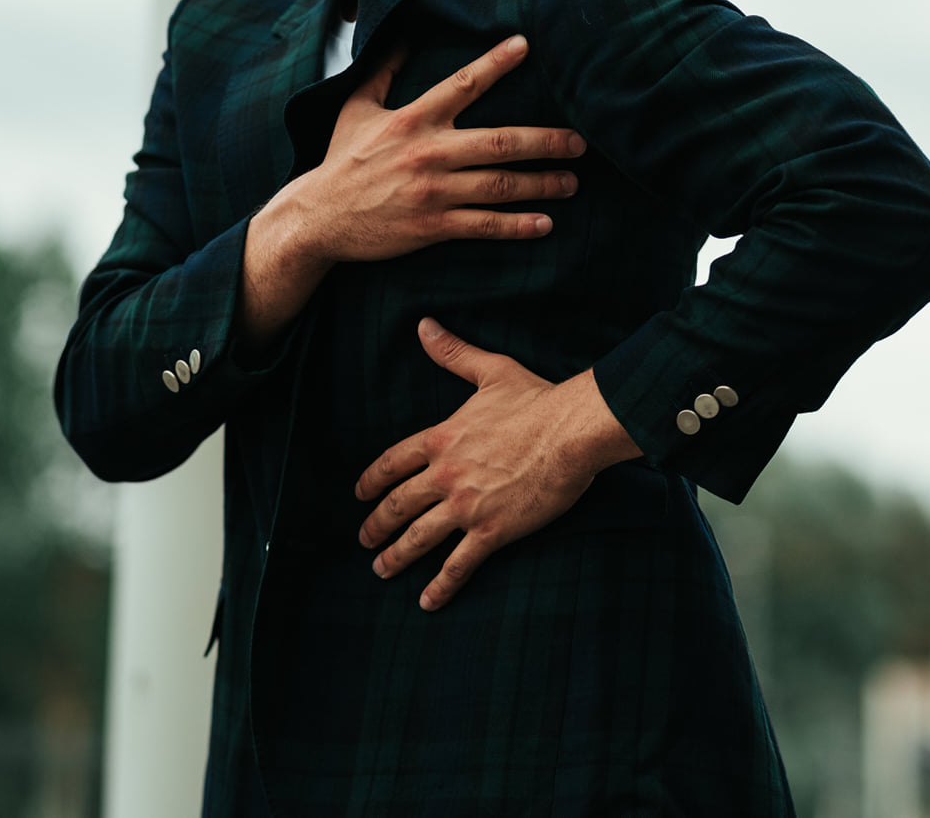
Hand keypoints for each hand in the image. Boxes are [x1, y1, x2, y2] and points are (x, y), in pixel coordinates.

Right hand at [241, 36, 585, 344]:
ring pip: (500, 185)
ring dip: (542, 183)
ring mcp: (433, 191)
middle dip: (546, 141)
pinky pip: (485, 225)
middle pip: (500, 142)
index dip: (495, 62)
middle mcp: (428, 152)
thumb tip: (402, 34)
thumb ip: (383, 72)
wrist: (318, 218)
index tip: (526, 45)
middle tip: (580, 141)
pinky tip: (545, 223)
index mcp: (412, 119)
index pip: (462, 83)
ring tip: (572, 181)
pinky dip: (518, 225)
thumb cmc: (341, 161)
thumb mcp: (355, 109)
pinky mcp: (432, 226)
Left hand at [355, 317, 643, 610]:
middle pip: (398, 505)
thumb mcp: (490, 371)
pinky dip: (440, 585)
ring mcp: (465, 506)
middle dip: (376, 525)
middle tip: (364, 540)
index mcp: (442, 439)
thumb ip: (453, 353)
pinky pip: (458, 565)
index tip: (359, 494)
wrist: (570, 432)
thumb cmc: (536, 400)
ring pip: (419, 537)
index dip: (372, 480)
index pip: (393, 462)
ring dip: (395, 556)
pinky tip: (427, 601)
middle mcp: (445, 474)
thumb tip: (424, 326)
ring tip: (381, 569)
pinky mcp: (491, 531)